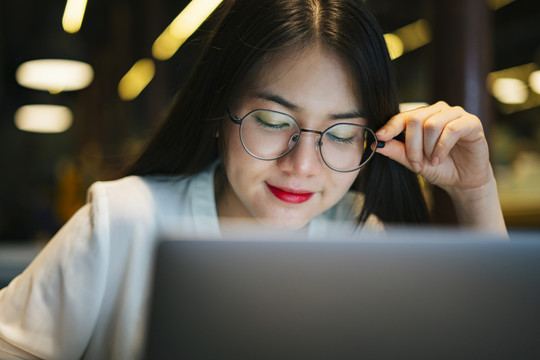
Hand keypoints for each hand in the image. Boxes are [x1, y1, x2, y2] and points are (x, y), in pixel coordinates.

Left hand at [375, 101, 492, 192]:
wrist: (463, 181)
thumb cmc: (439, 168)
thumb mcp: (413, 162)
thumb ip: (396, 151)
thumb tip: (376, 144)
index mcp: (423, 116)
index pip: (403, 116)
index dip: (390, 126)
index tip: (380, 137)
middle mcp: (438, 111)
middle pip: (415, 119)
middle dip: (412, 145)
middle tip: (415, 163)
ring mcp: (456, 114)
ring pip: (432, 124)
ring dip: (428, 148)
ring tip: (432, 162)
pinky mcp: (471, 122)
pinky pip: (452, 129)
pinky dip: (442, 147)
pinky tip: (439, 159)